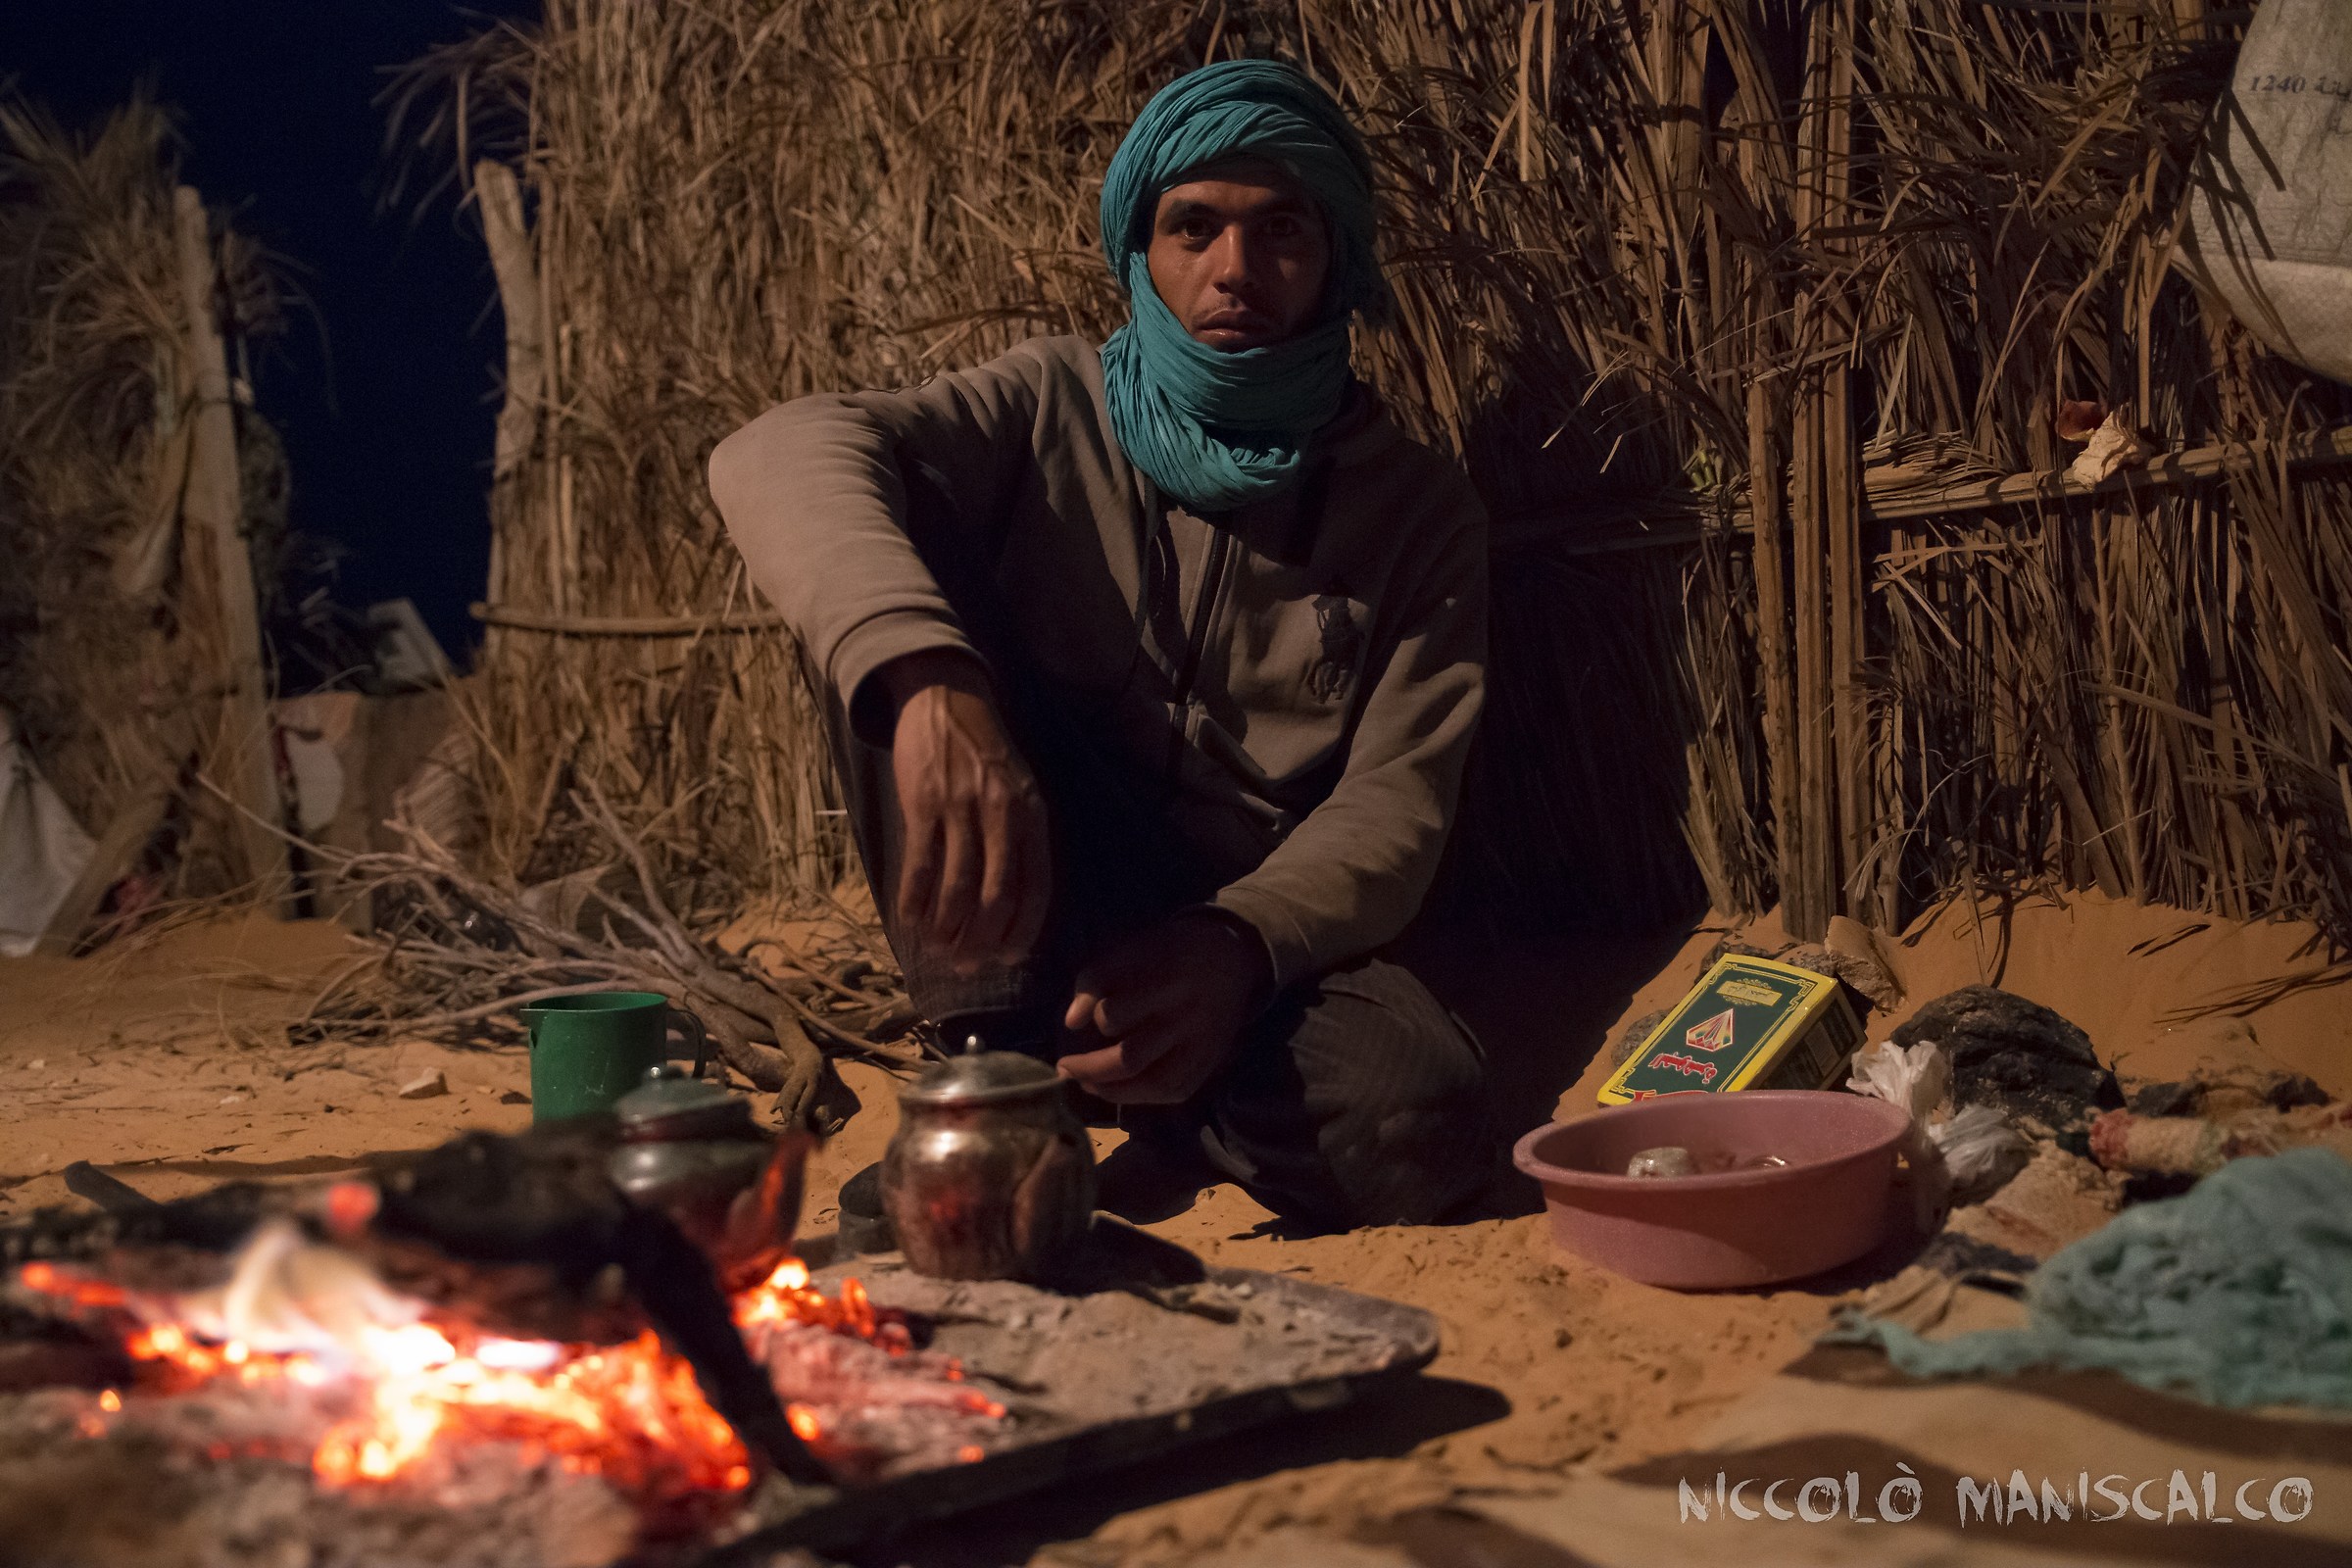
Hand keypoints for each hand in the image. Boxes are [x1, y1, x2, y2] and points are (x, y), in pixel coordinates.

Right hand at [882, 651, 1050, 973]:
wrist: (947, 700)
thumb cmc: (984, 758)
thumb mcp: (1019, 794)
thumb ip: (1020, 843)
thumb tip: (1011, 908)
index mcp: (1033, 818)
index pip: (1036, 891)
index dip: (1020, 933)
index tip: (1004, 960)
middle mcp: (1003, 816)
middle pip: (996, 898)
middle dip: (980, 941)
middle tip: (963, 964)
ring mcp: (962, 809)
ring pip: (957, 888)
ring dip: (945, 928)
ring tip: (935, 948)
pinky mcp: (924, 803)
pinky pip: (920, 866)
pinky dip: (914, 902)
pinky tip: (909, 922)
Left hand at [1056, 914, 1271, 1104]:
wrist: (1231, 958)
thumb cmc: (1170, 951)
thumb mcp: (1132, 949)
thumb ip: (1096, 979)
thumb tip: (1070, 1022)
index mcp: (1165, 981)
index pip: (1116, 1014)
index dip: (1092, 1021)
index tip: (1072, 1026)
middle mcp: (1186, 1018)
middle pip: (1130, 1058)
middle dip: (1090, 1069)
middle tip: (1065, 1068)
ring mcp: (1201, 1046)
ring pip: (1151, 1083)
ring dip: (1111, 1090)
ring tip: (1086, 1083)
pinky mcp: (1208, 1063)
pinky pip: (1172, 1092)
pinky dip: (1141, 1096)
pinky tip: (1117, 1089)